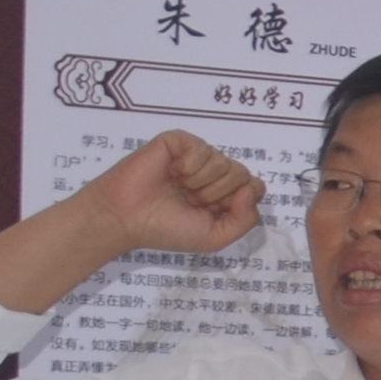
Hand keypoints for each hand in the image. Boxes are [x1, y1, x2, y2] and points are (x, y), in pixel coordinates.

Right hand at [87, 130, 265, 258]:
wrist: (125, 218)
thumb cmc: (166, 229)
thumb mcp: (216, 237)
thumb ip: (246, 219)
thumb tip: (252, 188)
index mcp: (223, 195)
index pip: (255, 187)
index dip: (239, 200)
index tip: (214, 210)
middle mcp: (213, 174)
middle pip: (242, 174)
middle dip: (216, 194)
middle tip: (190, 201)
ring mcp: (196, 157)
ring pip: (224, 162)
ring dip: (200, 183)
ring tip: (178, 188)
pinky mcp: (178, 142)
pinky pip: (202, 148)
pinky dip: (188, 166)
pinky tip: (171, 173)